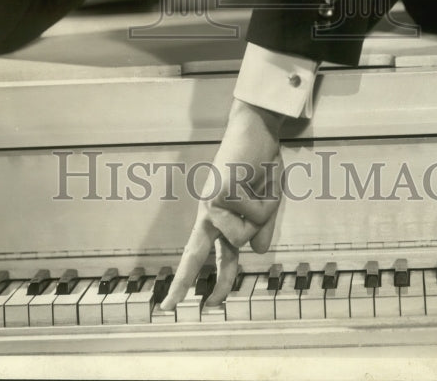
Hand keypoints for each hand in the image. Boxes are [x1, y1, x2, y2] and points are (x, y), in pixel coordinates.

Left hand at [160, 99, 284, 310]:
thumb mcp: (268, 201)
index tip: (177, 304)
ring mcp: (212, 201)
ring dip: (260, 218)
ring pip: (242, 237)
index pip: (203, 255)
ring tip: (258, 188)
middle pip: (194, 253)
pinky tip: (254, 179)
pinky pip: (251, 215)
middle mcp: (209, 211)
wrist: (257, 128)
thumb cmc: (261, 160)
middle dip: (183, 282)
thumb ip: (261, 227)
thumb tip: (255, 252)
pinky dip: (262, 202)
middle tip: (168, 310)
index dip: (193, 280)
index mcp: (217, 216)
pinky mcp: (220, 191)